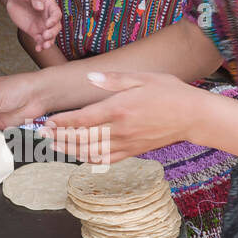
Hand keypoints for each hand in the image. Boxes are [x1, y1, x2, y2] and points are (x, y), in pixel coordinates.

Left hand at [5, 0, 60, 51]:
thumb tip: (40, 7)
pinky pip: (39, 40)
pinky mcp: (34, 31)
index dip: (54, 20)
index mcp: (50, 6)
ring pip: (49, 36)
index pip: (56, 14)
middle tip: (45, 36)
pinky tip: (38, 49)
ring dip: (48, 42)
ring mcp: (42, 25)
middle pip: (55, 27)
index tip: (47, 24)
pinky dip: (40, 45)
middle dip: (52, 33)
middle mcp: (48, 17)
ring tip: (43, 46)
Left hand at [42, 71, 198, 162]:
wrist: (193, 116)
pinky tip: (79, 155)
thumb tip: (90, 78)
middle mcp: (120, 130)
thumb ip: (113, 79)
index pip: (82, 119)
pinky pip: (106, 159)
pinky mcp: (133, 152)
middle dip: (60, 138)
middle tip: (44, 135)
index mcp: (119, 109)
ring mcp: (126, 144)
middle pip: (82, 139)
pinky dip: (89, 159)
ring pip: (91, 152)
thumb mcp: (141, 77)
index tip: (49, 122)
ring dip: (70, 150)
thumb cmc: (169, 92)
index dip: (63, 122)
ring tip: (55, 146)